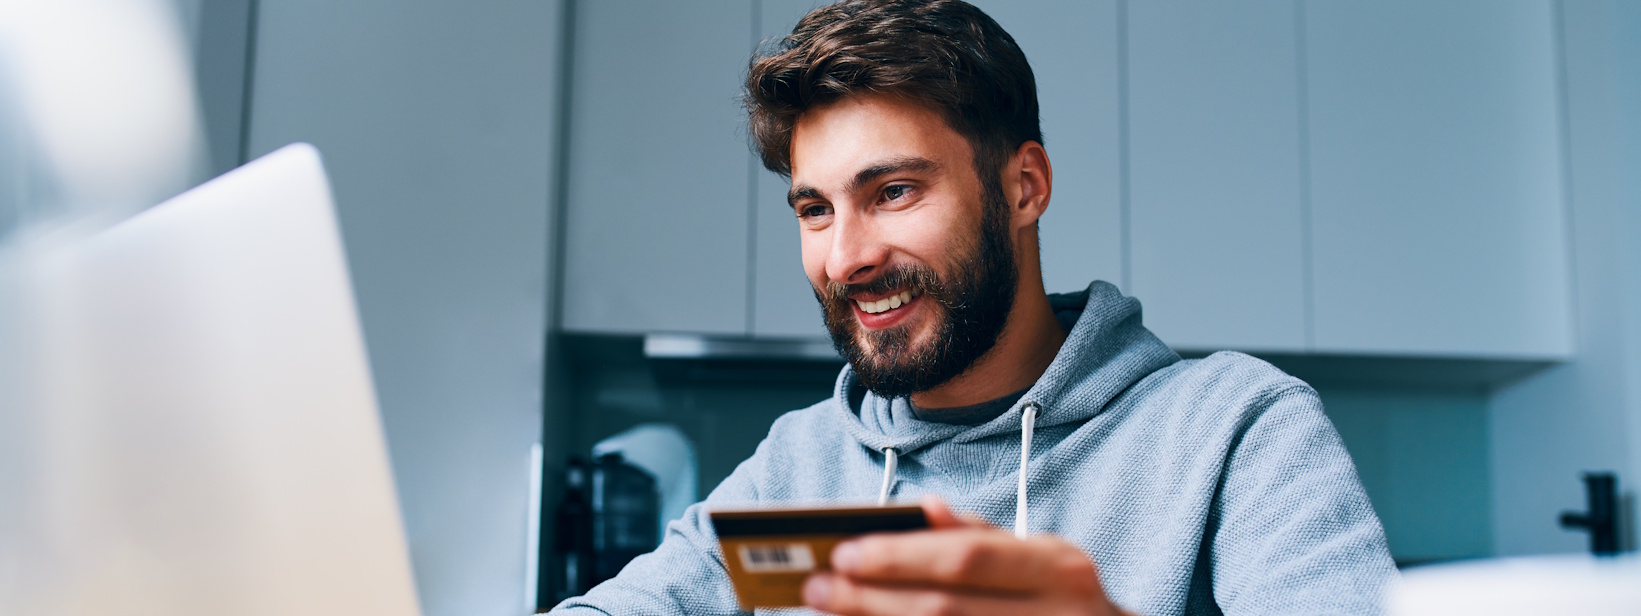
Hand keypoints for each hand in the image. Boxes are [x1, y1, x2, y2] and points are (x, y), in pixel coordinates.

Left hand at [802, 497, 1132, 615]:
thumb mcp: (1041, 559)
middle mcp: (1057, 613)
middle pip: (944, 609)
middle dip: (870, 598)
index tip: (842, 551)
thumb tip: (927, 508)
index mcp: (1058, 566)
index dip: (899, 556)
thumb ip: (983, 536)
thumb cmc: (1062, 601)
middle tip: (815, 587)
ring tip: (830, 608)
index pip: (966, 557)